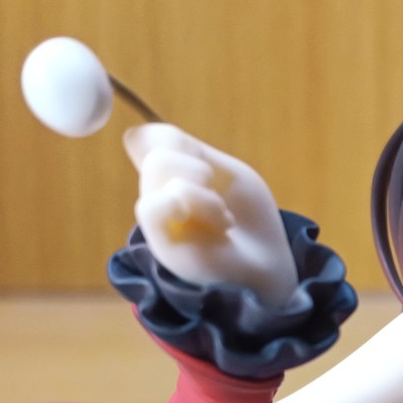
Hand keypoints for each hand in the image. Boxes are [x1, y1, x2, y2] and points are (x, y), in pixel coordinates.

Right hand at [125, 123, 297, 304]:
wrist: (271, 269)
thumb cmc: (252, 224)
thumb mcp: (226, 174)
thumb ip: (189, 151)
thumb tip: (131, 133)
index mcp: (171, 180)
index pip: (147, 141)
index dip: (170, 139)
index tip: (206, 164)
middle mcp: (158, 199)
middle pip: (157, 153)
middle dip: (196, 164)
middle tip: (220, 197)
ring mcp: (158, 223)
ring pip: (158, 167)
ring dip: (203, 188)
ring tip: (224, 218)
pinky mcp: (161, 245)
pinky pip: (153, 204)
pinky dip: (194, 202)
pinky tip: (220, 226)